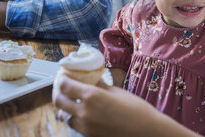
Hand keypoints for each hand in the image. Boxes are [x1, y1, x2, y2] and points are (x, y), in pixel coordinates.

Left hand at [52, 73, 197, 136]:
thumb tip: (90, 77)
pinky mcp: (89, 136)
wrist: (146, 131)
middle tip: (63, 85)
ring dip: (65, 107)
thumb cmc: (136, 109)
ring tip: (73, 99)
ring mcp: (85, 126)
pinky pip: (75, 125)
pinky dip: (75, 117)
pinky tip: (83, 111)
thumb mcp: (117, 91)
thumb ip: (100, 84)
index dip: (62, 78)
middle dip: (58, 91)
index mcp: (92, 96)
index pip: (65, 86)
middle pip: (59, 101)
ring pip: (65, 115)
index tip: (64, 74)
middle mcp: (84, 112)